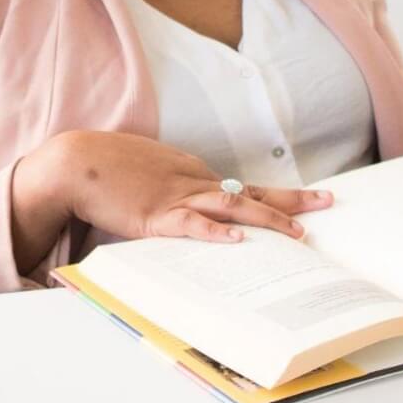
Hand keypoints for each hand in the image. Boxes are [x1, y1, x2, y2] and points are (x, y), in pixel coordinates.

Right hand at [27, 130, 332, 246]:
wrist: (75, 162)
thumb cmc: (107, 169)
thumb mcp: (149, 175)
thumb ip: (172, 190)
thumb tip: (193, 212)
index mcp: (191, 173)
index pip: (242, 187)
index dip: (275, 197)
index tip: (306, 202)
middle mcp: (192, 180)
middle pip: (250, 191)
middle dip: (291, 200)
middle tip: (327, 202)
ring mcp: (175, 196)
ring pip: (231, 206)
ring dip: (267, 219)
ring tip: (297, 233)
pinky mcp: (154, 215)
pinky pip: (191, 225)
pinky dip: (216, 232)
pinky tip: (238, 240)